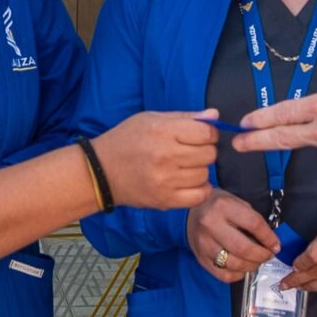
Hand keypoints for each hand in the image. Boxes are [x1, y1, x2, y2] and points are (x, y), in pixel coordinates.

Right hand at [91, 111, 220, 211]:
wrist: (101, 171)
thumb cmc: (126, 140)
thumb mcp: (151, 119)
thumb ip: (185, 117)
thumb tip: (215, 115)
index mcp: (162, 132)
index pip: (206, 132)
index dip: (208, 133)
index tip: (200, 135)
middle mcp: (165, 156)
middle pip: (209, 154)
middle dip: (204, 150)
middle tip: (190, 151)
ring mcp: (165, 181)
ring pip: (205, 174)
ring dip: (199, 170)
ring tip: (183, 166)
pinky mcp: (165, 200)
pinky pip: (199, 196)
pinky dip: (199, 189)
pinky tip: (188, 182)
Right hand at [187, 189, 279, 283]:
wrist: (192, 212)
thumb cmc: (219, 206)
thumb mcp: (237, 202)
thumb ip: (253, 220)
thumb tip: (270, 242)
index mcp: (223, 207)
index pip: (253, 224)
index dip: (269, 238)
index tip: (276, 245)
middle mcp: (211, 225)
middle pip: (243, 249)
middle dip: (262, 255)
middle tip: (268, 255)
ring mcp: (203, 244)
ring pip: (234, 264)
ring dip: (252, 266)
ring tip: (257, 261)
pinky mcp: (200, 258)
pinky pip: (224, 275)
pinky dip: (238, 275)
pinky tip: (243, 268)